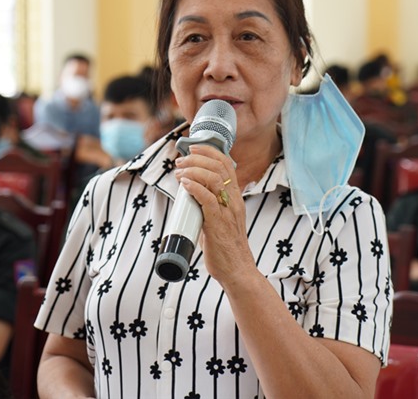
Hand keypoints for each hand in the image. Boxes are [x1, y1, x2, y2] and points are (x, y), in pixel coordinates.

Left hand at [173, 145, 256, 285]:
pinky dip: (195, 188)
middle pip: (220, 167)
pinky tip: (185, 184)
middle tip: (180, 160)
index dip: (209, 152)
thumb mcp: (221, 219)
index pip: (227, 165)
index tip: (193, 148)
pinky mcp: (218, 224)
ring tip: (179, 171)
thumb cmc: (226, 247)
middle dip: (197, 158)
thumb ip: (209, 205)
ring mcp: (227, 212)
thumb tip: (189, 194)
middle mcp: (234, 202)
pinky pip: (208, 199)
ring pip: (214, 179)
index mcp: (236, 198)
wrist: (237, 270)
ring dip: (193, 171)